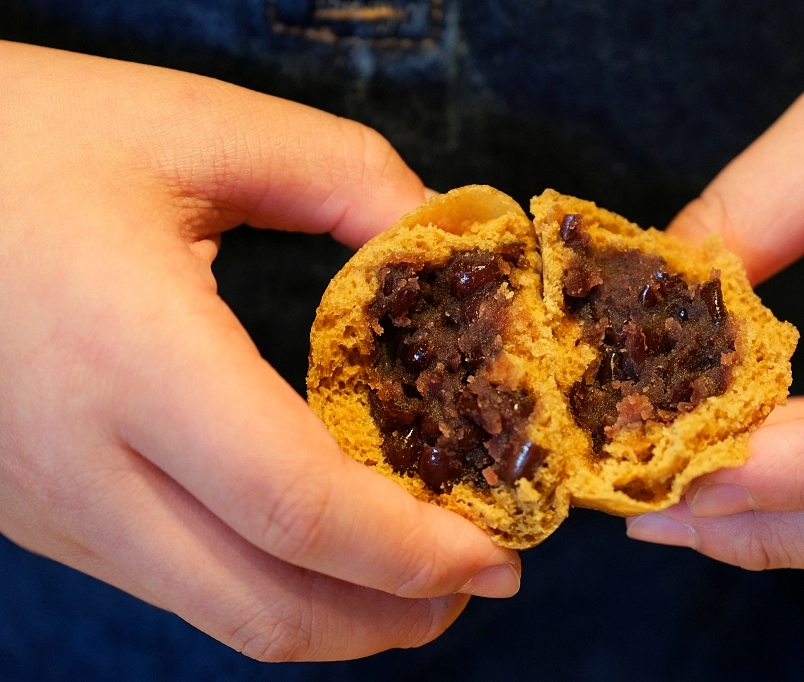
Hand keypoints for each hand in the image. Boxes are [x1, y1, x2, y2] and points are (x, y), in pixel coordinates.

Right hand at [0, 41, 518, 659]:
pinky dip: (267, 582)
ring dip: (334, 612)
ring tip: (412, 573)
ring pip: (217, 613)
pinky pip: (173, 580)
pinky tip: (314, 537)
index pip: (295, 505)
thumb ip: (345, 176)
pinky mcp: (37, 508)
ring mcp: (48, 503)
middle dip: (389, 617)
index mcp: (128, 357)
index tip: (498, 555)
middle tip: (475, 581)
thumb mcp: (196, 125)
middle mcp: (79, 462)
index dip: (411, 550)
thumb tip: (439, 241)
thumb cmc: (22, 137)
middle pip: (264, 604)